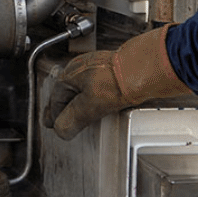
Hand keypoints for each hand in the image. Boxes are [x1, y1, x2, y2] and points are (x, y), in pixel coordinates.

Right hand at [42, 26, 191, 139]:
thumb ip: (72, 119)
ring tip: (80, 116)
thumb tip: (61, 129)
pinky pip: (98, 88)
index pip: (56, 97)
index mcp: (72, 73)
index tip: (52, 124)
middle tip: (62, 120)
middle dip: (64, 107)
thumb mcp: (89, 105)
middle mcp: (83, 68)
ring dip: (79, 103)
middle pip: (68, 91)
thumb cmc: (118, 79)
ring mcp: (99, 68)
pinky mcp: (114, 73)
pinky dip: (94, 99)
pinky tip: (101, 107)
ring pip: (83, 88)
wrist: (145, 67)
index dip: (53, 114)